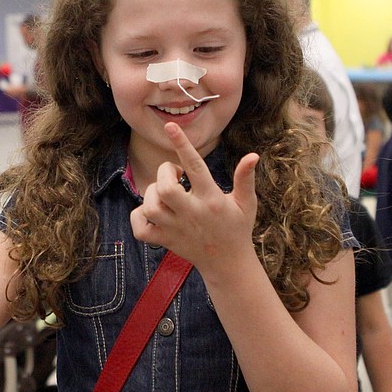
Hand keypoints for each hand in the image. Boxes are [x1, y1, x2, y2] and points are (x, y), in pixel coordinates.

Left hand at [129, 123, 258, 271]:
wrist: (228, 265)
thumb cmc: (237, 228)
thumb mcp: (246, 202)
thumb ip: (245, 178)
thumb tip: (253, 155)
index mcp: (212, 199)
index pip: (194, 166)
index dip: (182, 143)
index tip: (170, 126)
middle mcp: (192, 214)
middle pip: (164, 189)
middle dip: (164, 173)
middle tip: (174, 175)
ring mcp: (175, 230)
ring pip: (150, 207)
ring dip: (152, 194)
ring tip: (165, 194)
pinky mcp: (164, 242)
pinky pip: (140, 229)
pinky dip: (139, 217)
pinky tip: (153, 212)